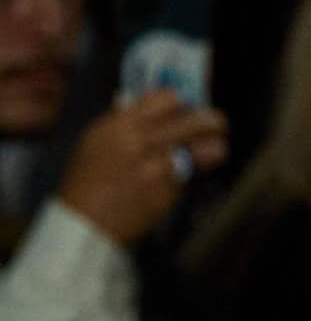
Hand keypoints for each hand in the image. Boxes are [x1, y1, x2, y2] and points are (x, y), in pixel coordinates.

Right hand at [57, 88, 230, 246]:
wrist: (83, 222)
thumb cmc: (86, 181)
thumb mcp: (97, 139)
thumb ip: (126, 119)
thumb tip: (156, 106)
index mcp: (122, 124)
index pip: (168, 98)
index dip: (182, 103)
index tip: (188, 109)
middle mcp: (141, 142)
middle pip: (195, 119)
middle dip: (212, 121)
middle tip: (216, 125)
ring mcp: (156, 168)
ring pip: (205, 148)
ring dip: (214, 148)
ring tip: (216, 149)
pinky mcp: (166, 193)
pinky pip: (190, 177)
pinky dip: (190, 176)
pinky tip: (184, 176)